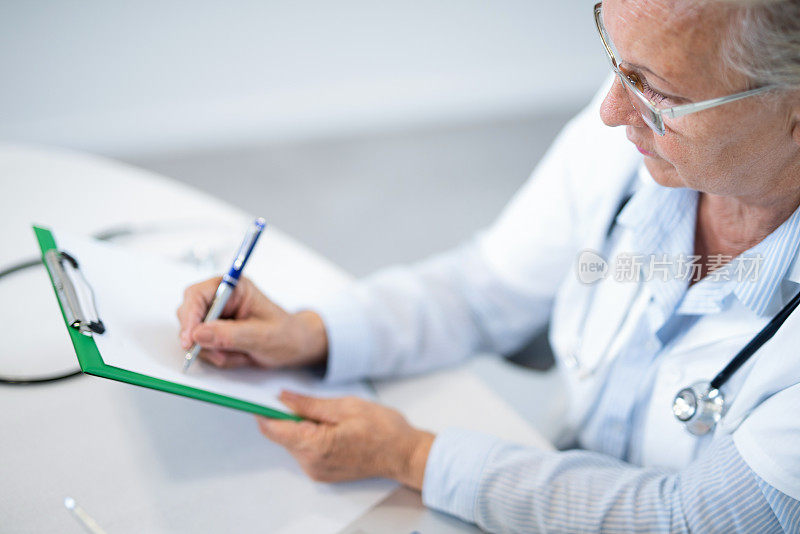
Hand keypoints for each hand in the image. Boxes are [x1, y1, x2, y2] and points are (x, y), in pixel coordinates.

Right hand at [176, 276, 327, 368]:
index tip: (189, 339)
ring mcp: (217, 315)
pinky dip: (218, 357)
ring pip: (194, 335)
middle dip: (203, 339)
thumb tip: (198, 334)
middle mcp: (222, 298)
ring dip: (214, 351)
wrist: (296, 347)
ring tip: (242, 354)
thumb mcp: (261, 336)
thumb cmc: (286, 334)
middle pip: (189, 313)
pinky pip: (203, 348)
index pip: (198, 294)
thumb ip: (229, 335)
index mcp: (235, 287)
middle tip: (221, 354)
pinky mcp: (215, 332)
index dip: (190, 316)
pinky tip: (239, 356)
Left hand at [257, 391, 434, 489]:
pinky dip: (311, 436)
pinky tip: (332, 428)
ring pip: (293, 442)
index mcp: (315, 446)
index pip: (273, 429)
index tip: (262, 396)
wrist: (404, 453)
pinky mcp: (322, 472)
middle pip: (282, 435)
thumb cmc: (382, 429)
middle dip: (287, 416)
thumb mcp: (345, 406)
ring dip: (301, 426)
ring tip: (329, 416)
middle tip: (309, 400)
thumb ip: (309, 404)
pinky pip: (305, 450)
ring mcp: (316, 471)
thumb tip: (282, 397)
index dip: (264, 410)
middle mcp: (311, 463)